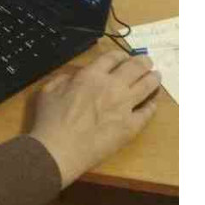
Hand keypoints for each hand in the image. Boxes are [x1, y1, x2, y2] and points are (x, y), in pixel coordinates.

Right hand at [29, 50, 160, 187]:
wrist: (59, 149)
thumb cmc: (50, 121)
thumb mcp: (48, 91)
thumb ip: (63, 79)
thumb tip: (75, 76)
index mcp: (91, 76)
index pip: (112, 58)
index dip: (120, 55)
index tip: (123, 57)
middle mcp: (112, 86)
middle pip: (136, 67)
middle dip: (143, 62)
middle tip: (146, 62)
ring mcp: (125, 106)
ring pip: (148, 85)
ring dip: (153, 78)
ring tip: (156, 76)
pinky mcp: (131, 126)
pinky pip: (148, 111)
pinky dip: (152, 104)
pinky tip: (152, 102)